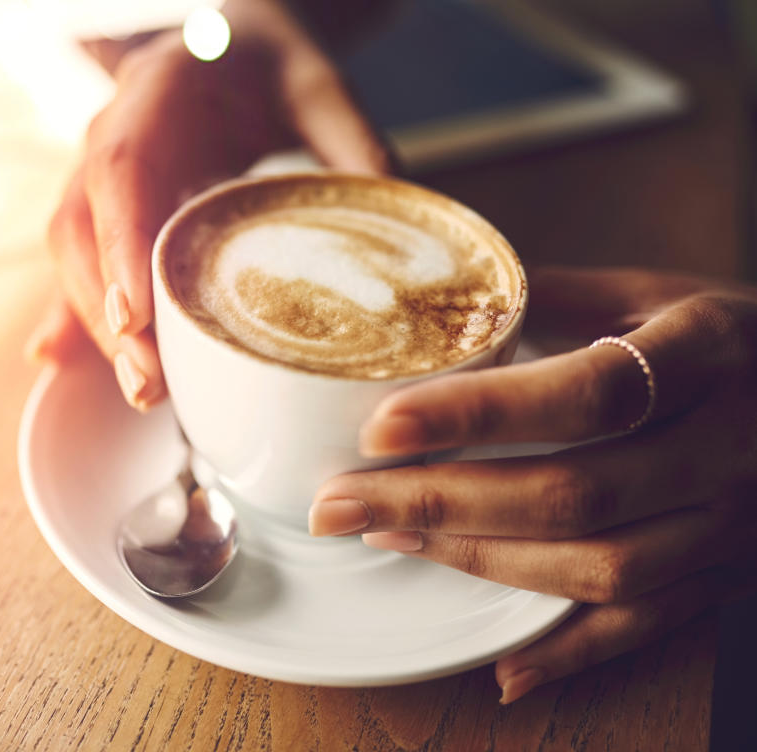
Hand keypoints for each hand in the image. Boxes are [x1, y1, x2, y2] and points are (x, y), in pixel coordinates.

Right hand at [29, 1, 389, 408]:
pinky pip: (79, 263)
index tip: (135, 314)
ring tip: (141, 389)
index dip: (120, 243)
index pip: (121, 170)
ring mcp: (96, 173)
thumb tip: (395, 229)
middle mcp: (110, 133)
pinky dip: (74, 314)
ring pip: (73, 253)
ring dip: (97, 326)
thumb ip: (351, 145)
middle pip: (84, 228)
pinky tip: (64, 363)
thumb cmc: (268, 65)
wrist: (229, 47)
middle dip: (108, 312)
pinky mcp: (104, 209)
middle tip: (147, 382)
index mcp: (156, 93)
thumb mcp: (319, 88)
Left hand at [308, 267, 756, 702]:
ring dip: (481, 562)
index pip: (585, 391)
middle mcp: (725, 444)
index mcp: (706, 351)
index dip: (478, 414)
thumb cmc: (738, 339)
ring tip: (390, 536)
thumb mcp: (662, 291)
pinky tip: (503, 667)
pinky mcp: (729, 576)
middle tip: (340, 502)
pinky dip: (572, 654)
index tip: (382, 426)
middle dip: (439, 501)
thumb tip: (439, 298)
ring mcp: (733, 521)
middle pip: (574, 493)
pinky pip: (648, 628)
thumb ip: (557, 294)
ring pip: (602, 567)